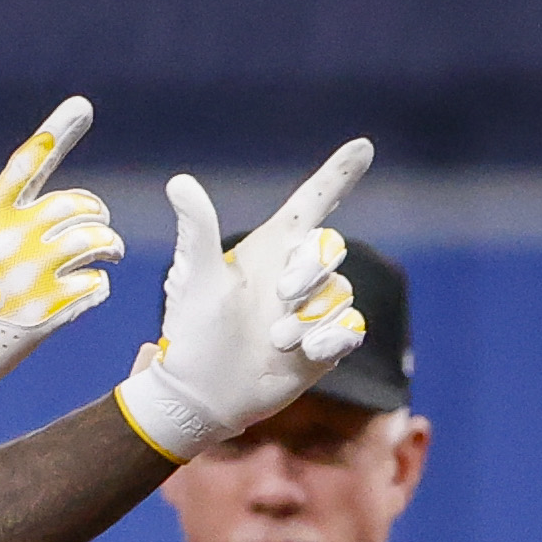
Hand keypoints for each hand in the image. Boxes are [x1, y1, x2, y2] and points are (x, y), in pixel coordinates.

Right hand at [0, 96, 123, 429]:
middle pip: (77, 204)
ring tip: (107, 254)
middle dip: (95, 212)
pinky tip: (92, 287)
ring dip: (107, 246)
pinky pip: (94, 286)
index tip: (83, 106)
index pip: (29, 161)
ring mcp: (33, 277)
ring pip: (94, 243)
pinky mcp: (48, 314)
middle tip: (99, 225)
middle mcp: (15, 239)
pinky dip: (99, 284)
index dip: (59, 129)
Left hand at [112, 139, 374, 460]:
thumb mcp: (196, 278)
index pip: (312, 202)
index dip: (338, 175)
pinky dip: (334, 336)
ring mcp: (314, 309)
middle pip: (332, 247)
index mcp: (270, 248)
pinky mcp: (326, 343)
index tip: (362, 147)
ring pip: (342, 291)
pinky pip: (353, 326)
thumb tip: (179, 183)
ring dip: (311, 315)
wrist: (202, 394)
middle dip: (311, 269)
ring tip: (276, 340)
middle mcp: (296, 273)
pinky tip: (308, 352)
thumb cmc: (193, 332)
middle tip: (281, 296)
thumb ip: (198, 229)